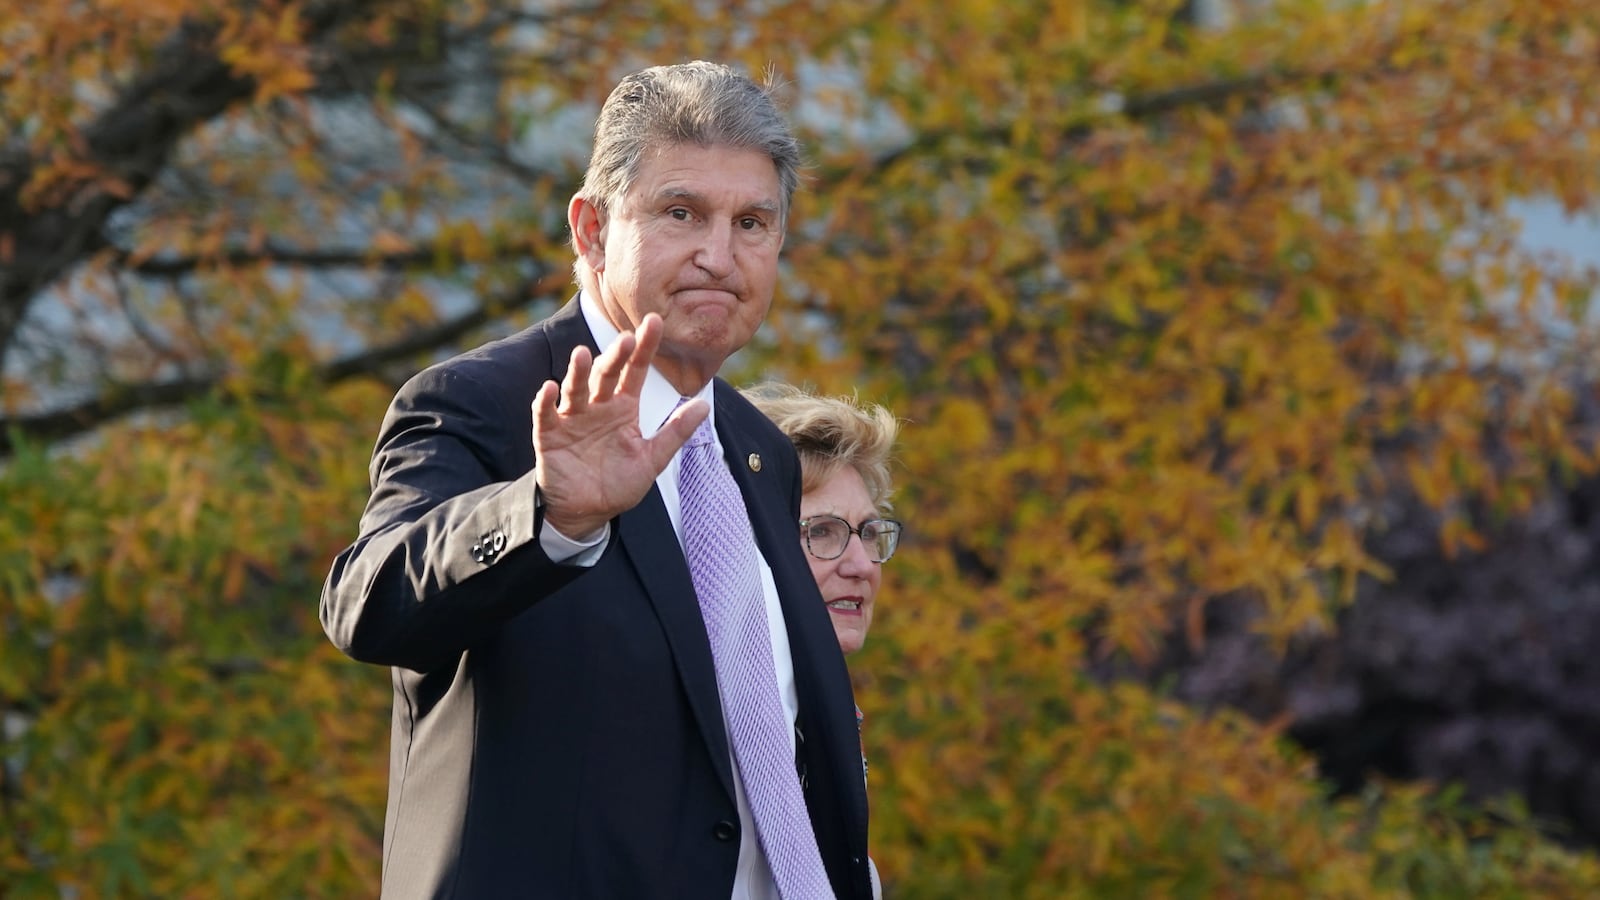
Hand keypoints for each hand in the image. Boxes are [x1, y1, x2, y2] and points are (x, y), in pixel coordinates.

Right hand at [531, 313, 707, 538]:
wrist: (587, 513)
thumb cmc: (618, 484)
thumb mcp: (652, 459)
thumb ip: (675, 432)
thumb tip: (705, 405)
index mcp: (623, 408)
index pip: (635, 371)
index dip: (644, 348)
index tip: (655, 322)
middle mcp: (598, 407)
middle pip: (606, 375)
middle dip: (615, 356)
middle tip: (626, 338)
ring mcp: (572, 419)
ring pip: (575, 389)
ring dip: (578, 372)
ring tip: (583, 355)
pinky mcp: (549, 436)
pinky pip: (545, 415)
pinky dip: (545, 402)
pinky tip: (550, 389)